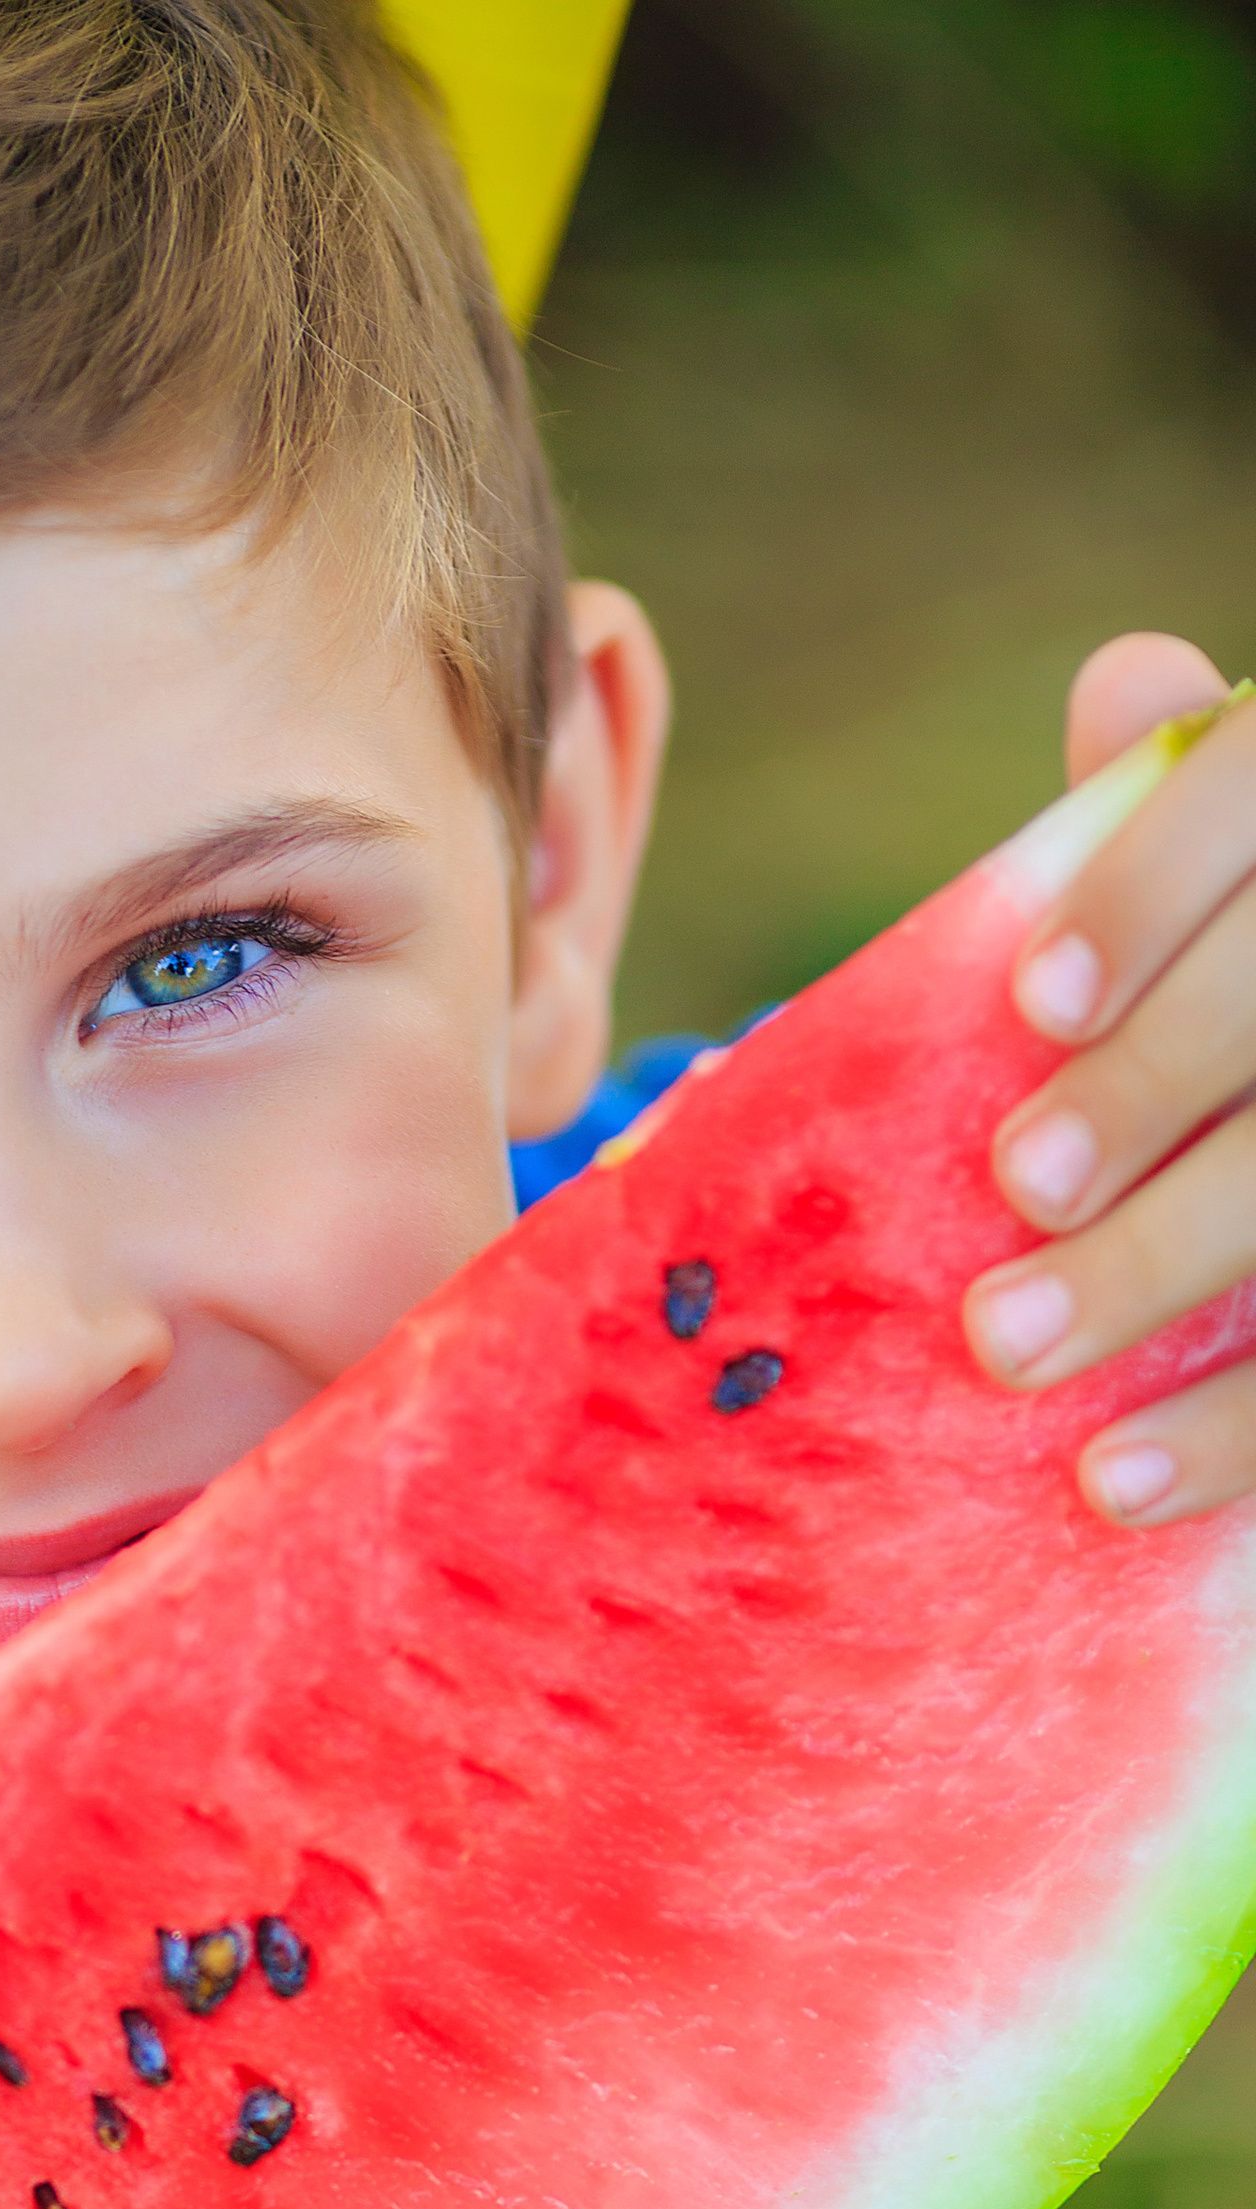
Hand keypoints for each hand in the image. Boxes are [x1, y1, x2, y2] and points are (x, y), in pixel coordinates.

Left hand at [964, 635, 1255, 1522]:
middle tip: (1017, 1187)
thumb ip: (1176, 820)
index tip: (1032, 1003)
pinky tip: (1126, 1485)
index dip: (1159, 886)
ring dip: (1178, 1274)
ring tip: (1016, 1361)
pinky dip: (1241, 1434)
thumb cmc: (1248, 1014)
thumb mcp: (1238, 904)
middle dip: (1158, 1090)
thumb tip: (1130, 682)